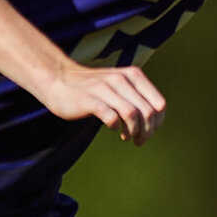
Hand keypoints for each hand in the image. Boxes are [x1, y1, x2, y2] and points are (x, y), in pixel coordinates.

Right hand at [32, 59, 167, 142]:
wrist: (57, 79)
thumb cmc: (92, 88)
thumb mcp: (119, 85)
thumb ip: (136, 96)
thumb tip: (154, 121)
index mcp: (133, 75)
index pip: (159, 104)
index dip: (158, 122)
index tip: (150, 131)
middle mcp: (121, 79)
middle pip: (148, 112)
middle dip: (147, 131)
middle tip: (139, 140)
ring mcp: (105, 89)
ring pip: (132, 114)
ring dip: (134, 131)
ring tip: (128, 137)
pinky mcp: (90, 100)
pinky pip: (111, 117)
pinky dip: (116, 127)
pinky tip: (114, 129)